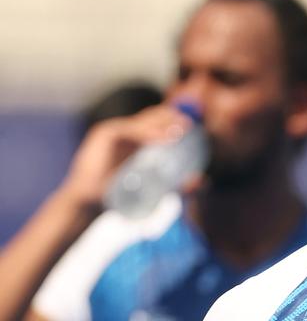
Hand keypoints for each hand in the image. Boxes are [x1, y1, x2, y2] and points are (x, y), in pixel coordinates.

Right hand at [56, 104, 194, 211]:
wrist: (90, 202)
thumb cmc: (120, 195)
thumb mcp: (155, 189)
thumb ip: (177, 184)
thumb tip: (202, 181)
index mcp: (139, 142)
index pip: (160, 124)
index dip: (177, 121)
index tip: (196, 125)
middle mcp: (128, 133)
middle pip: (153, 118)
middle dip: (173, 118)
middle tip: (191, 125)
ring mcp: (115, 132)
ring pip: (143, 122)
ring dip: (163, 123)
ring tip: (181, 130)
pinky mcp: (104, 134)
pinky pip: (127, 129)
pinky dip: (145, 132)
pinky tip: (162, 138)